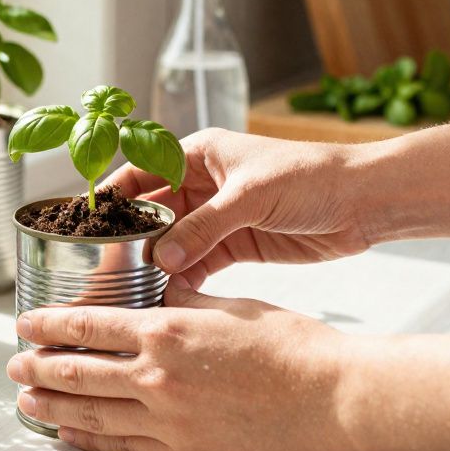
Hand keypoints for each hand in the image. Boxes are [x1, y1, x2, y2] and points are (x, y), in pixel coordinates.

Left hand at [6, 279, 357, 450]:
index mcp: (166, 330)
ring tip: (28, 403)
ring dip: (52, 408)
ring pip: (92, 414)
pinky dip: (92, 440)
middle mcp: (158, 376)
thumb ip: (181, 301)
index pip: (86, 325)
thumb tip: (152, 293)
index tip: (25, 326)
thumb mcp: (228, 306)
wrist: (333, 396)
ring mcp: (169, 420)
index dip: (47, 326)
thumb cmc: (291, 347)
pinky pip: (125, 447)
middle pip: (77, 373)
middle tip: (14, 367)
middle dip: (37, 369)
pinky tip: (73, 435)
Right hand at [105, 128, 373, 284]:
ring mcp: (218, 216)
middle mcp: (201, 184)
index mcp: (198, 154)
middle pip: (151, 211)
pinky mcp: (236, 245)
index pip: (141, 171)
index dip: (113, 196)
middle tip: (102, 265)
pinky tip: (167, 296)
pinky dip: (183, 279)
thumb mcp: (250, 197)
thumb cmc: (311, 177)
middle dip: (130, 237)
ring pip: (172, 242)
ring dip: (155, 262)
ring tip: (128, 287)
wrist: (365, 201)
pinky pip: (198, 263)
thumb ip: (204, 227)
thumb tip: (161, 258)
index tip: (85, 221)